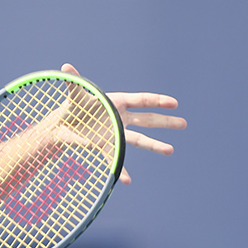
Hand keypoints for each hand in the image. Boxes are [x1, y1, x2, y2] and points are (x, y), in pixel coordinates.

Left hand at [61, 63, 186, 183]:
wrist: (63, 124)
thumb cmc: (73, 106)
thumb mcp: (75, 95)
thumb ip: (74, 82)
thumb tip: (65, 66)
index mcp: (117, 102)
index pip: (141, 100)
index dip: (157, 101)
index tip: (174, 103)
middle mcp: (121, 117)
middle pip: (147, 120)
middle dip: (166, 122)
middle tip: (184, 124)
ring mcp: (116, 132)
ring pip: (139, 140)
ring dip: (154, 145)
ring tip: (170, 150)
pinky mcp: (107, 145)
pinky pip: (116, 158)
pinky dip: (121, 170)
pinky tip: (127, 180)